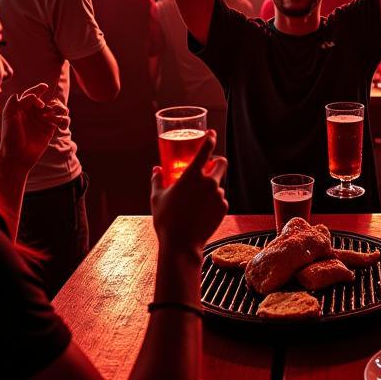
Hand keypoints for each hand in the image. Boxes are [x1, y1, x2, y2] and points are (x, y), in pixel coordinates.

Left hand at [0, 84, 68, 173]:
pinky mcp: (50, 129)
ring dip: (59, 110)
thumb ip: (13, 104)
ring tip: (54, 118)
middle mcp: (33, 112)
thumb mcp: (9, 118)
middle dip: (53, 102)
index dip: (38, 92)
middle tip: (49, 110)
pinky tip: (60, 126)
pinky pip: (62, 119)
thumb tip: (20, 93)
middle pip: (48, 99)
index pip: (32, 94)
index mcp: (23, 108)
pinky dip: (64, 120)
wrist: (18, 156)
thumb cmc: (11, 137)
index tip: (42, 99)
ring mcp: (43, 120)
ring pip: (57, 108)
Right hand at [151, 130, 227, 255]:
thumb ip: (157, 180)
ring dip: (211, 187)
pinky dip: (213, 202)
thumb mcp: (157, 198)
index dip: (210, 138)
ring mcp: (218, 195)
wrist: (181, 245)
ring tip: (196, 201)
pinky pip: (220, 199)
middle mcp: (208, 182)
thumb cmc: (166, 220)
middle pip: (222, 162)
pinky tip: (201, 212)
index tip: (211, 134)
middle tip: (209, 168)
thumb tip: (156, 170)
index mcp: (192, 175)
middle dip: (217, 162)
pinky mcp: (224, 207)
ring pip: (219, 184)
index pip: (206, 149)